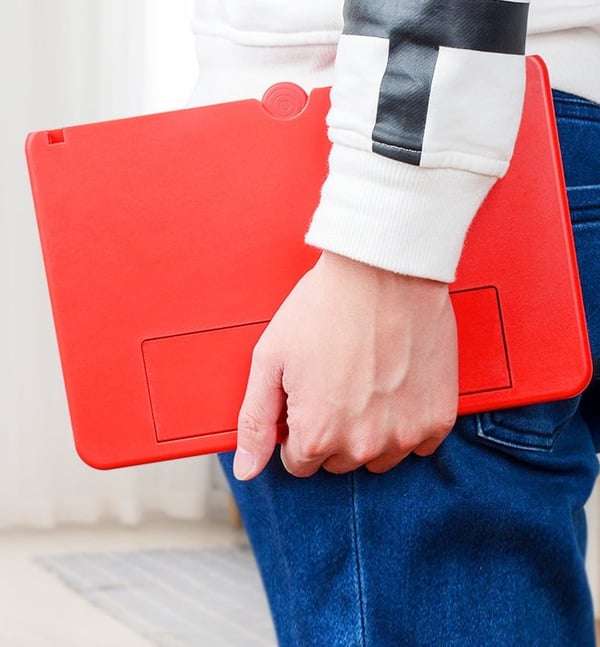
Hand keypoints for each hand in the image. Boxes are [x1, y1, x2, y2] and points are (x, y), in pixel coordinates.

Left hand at [233, 251, 457, 479]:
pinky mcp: (438, 418)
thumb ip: (255, 422)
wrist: (383, 270)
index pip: (300, 463)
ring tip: (367, 383)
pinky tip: (396, 387)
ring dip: (370, 433)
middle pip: (338, 462)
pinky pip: (419, 446)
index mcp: (317, 434)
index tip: (308, 396)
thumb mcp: (271, 359)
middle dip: (332, 431)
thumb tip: (246, 472)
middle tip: (337, 381)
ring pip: (378, 459)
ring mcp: (405, 434)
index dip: (299, 428)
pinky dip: (406, 423)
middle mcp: (363, 445)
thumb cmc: (322, 308)